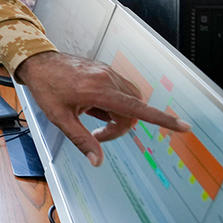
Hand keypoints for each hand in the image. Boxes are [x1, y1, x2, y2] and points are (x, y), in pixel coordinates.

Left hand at [14, 51, 188, 166]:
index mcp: (99, 90)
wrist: (37, 62)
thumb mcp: (60, 118)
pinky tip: (93, 106)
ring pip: (129, 100)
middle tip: (97, 133)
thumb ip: (82, 140)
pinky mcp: (105, 70)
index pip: (137, 109)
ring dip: (118, 115)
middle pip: (134, 109)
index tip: (184, 127)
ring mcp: (108, 72)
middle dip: (121, 126)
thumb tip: (97, 161)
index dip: (163, 120)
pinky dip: (113, 104)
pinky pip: (120, 90)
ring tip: (93, 117)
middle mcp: (108, 79)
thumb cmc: (46, 88)